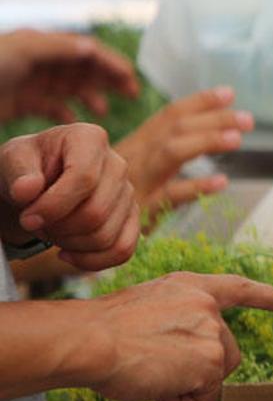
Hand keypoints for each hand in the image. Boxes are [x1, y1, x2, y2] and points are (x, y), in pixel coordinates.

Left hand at [0, 29, 138, 122]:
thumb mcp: (23, 52)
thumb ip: (57, 49)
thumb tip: (92, 48)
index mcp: (42, 45)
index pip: (85, 50)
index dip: (111, 62)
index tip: (131, 79)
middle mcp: (38, 61)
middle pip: (82, 67)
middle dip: (107, 79)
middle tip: (131, 94)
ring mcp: (30, 81)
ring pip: (69, 87)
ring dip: (90, 95)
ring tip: (102, 111)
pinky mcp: (20, 102)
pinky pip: (51, 105)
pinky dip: (66, 112)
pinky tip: (76, 122)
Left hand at [0, 124, 138, 269]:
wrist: (38, 181)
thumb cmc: (26, 168)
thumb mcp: (12, 161)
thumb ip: (17, 173)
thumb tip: (26, 191)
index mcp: (90, 138)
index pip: (84, 178)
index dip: (53, 206)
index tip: (26, 219)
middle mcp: (117, 164)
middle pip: (96, 212)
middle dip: (59, 229)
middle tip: (35, 225)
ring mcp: (128, 192)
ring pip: (106, 236)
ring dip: (70, 244)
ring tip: (49, 232)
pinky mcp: (132, 218)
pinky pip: (122, 250)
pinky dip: (91, 261)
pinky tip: (66, 254)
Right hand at [83, 272, 272, 400]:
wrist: (91, 340)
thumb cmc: (103, 330)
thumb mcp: (147, 308)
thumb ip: (177, 319)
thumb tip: (185, 348)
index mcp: (190, 287)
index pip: (236, 288)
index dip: (263, 296)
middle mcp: (207, 306)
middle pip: (226, 352)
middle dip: (201, 369)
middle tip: (158, 365)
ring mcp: (213, 333)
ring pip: (215, 375)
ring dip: (188, 384)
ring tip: (153, 371)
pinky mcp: (212, 361)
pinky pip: (205, 396)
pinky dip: (181, 400)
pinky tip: (157, 383)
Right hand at [115, 87, 252, 216]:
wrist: (66, 218)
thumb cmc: (104, 193)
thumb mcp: (133, 165)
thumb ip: (162, 149)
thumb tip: (202, 133)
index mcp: (139, 144)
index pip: (171, 116)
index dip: (200, 102)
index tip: (229, 93)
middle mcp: (138, 156)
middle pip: (177, 128)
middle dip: (213, 118)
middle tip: (249, 119)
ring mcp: (140, 180)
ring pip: (172, 152)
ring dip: (206, 141)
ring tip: (237, 138)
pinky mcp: (141, 208)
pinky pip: (169, 195)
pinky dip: (195, 187)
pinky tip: (220, 182)